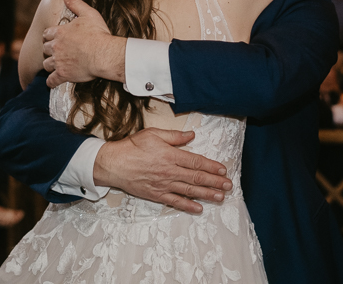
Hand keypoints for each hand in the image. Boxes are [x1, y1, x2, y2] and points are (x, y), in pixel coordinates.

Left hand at [43, 0, 124, 87]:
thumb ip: (77, 4)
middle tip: (56, 51)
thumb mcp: (89, 14)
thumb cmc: (98, 34)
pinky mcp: (63, 74)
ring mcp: (58, 61)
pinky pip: (51, 81)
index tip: (53, 38)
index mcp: (60, 32)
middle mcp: (56, 47)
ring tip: (55, 65)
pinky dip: (51, 82)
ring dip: (50, 64)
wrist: (104, 54)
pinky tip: (53, 82)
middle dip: (49, 50)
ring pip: (46, 64)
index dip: (49, 36)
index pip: (47, 34)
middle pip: (45, 49)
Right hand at [93, 128, 231, 213]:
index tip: (223, 170)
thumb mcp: (154, 134)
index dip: (211, 166)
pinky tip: (199, 208)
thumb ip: (174, 136)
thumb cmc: (132, 147)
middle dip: (215, 182)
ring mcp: (163, 185)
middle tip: (228, 186)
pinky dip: (188, 205)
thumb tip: (191, 135)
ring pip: (189, 191)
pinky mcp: (156, 194)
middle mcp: (169, 171)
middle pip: (197, 178)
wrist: (113, 164)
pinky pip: (175, 202)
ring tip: (220, 197)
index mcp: (170, 155)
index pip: (196, 162)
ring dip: (207, 194)